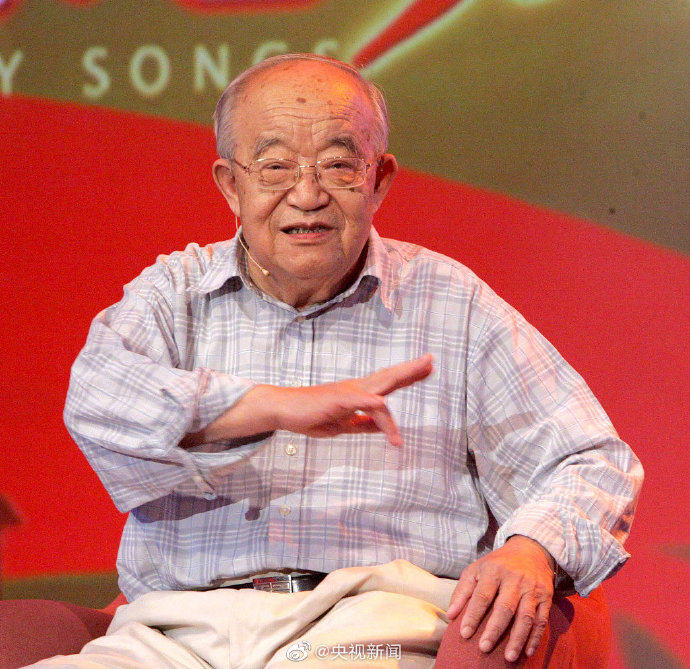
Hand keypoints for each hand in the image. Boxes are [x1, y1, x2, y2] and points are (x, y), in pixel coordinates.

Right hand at [267, 353, 433, 445]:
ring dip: (405, 376)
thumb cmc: (310, 416)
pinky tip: (389, 417)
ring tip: (424, 370)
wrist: (284, 410)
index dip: (408, 376)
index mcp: (358, 394)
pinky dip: (379, 412)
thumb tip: (384, 426)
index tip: (427, 369)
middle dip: (412, 369)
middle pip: (390, 376)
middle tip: (432, 360)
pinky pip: (365, 404)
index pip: (388, 383)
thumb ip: (364, 425)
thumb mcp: (343, 425)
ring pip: (383, 383)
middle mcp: (357, 388)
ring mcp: (349, 392)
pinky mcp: (340, 399)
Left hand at [446, 535, 554, 661]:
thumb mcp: (476, 569)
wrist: (529, 550)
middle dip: (494, 629)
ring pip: (525, 616)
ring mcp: (531, 588)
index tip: (464, 633)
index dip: (473, 615)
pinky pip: (541, 620)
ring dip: (517, 638)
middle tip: (484, 648)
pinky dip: (535, 637)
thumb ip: (462, 591)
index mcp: (493, 571)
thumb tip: (450, 615)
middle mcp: (514, 579)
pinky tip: (527, 652)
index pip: (482, 596)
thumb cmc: (497, 564)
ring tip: (508, 657)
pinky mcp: (546, 597)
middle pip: (504, 607)